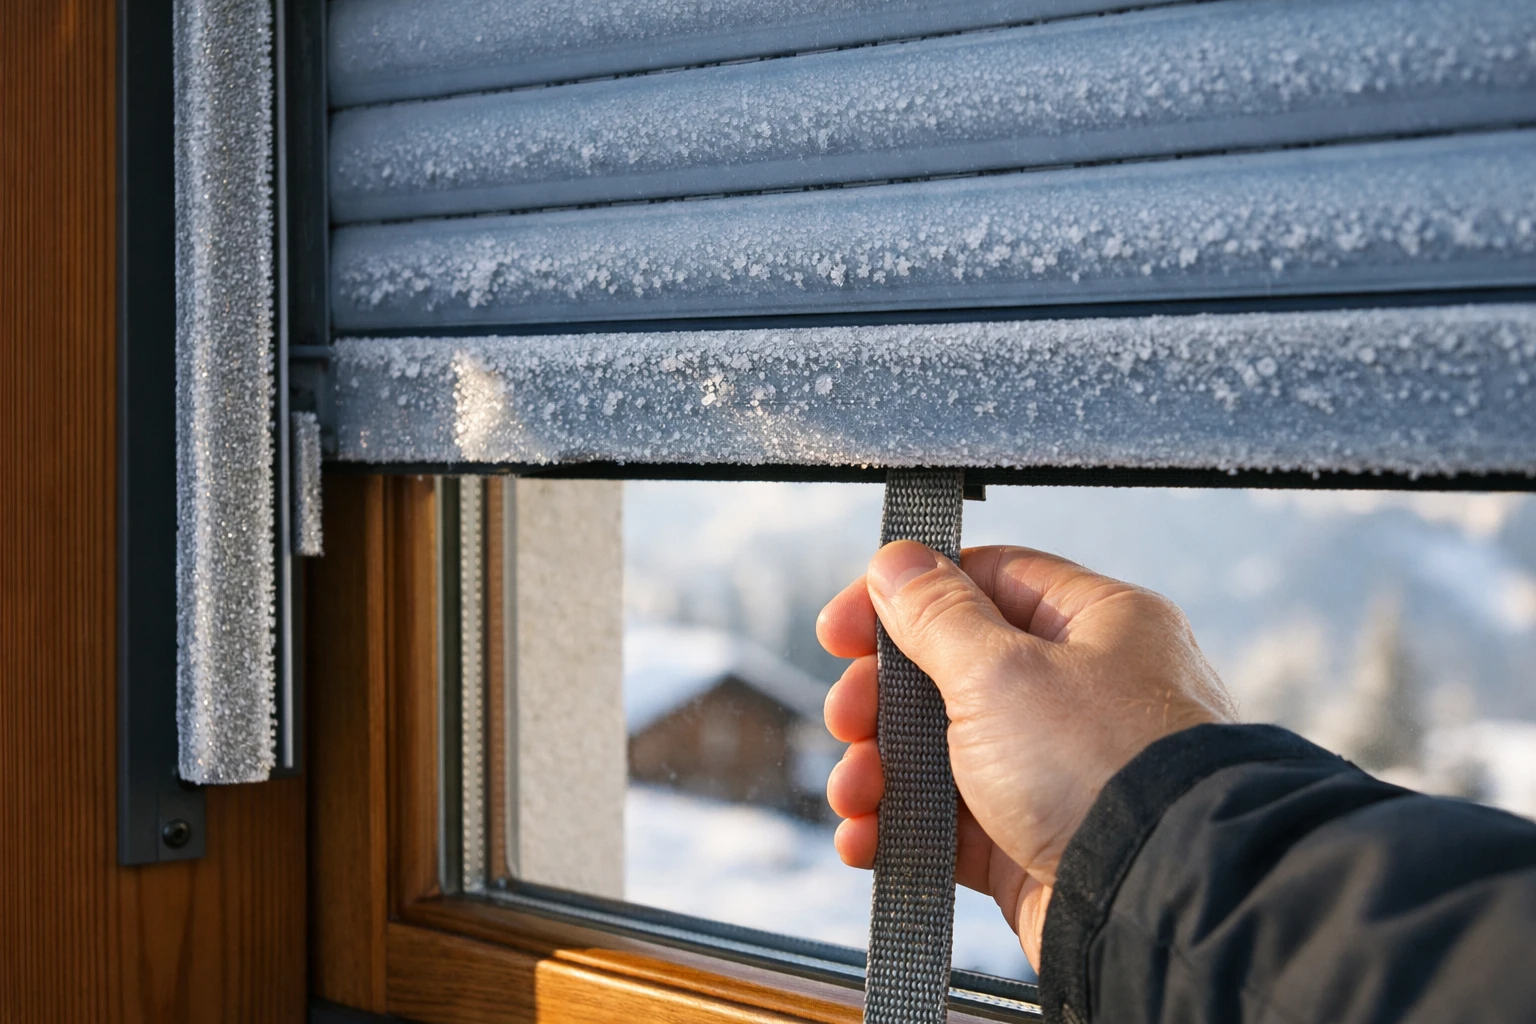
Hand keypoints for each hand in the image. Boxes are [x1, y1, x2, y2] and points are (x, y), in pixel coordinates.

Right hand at [817, 541, 1236, 967]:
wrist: (1156, 904)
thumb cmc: (1106, 772)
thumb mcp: (1002, 671)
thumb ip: (937, 616)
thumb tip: (898, 563)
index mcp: (1094, 625)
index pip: (983, 581)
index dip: (904, 599)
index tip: (844, 627)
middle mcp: (1078, 692)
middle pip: (946, 669)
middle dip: (879, 697)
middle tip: (847, 716)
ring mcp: (1054, 769)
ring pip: (938, 750)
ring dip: (879, 767)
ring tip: (855, 792)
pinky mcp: (1030, 840)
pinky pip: (946, 823)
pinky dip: (899, 827)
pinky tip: (867, 837)